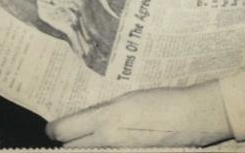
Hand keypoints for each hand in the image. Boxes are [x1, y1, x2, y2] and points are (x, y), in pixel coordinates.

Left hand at [47, 81, 232, 147]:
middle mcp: (109, 140)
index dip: (55, 130)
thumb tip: (85, 117)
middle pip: (72, 148)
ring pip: (89, 152)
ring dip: (84, 146)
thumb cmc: (163, 101)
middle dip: (67, 142)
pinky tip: (107, 141)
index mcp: (107, 119)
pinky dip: (101, 148)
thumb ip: (105, 110)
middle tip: (64, 132)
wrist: (192, 117)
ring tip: (84, 136)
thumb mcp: (130, 98)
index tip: (52, 128)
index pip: (66, 131)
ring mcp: (120, 151)